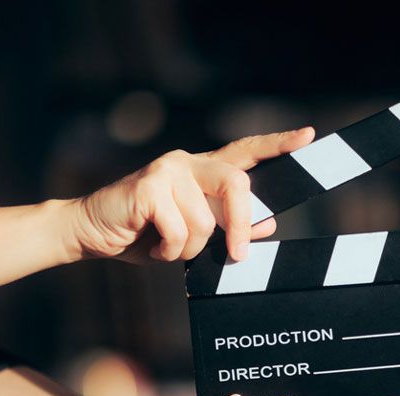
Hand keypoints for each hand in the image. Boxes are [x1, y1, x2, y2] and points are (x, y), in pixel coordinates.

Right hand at [67, 127, 315, 264]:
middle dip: (240, 224)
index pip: (246, 151)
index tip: (307, 135)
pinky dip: (170, 250)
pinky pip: (180, 230)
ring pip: (206, 221)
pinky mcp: (149, 185)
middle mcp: (188, 163)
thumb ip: (228, 227)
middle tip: (237, 255)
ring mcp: (168, 170)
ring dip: (191, 248)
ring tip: (168, 247)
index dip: (277, 143)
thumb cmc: (145, 234)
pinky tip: (153, 246)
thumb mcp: (193, 235)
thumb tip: (269, 225)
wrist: (91, 233)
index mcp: (203, 171)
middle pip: (236, 184)